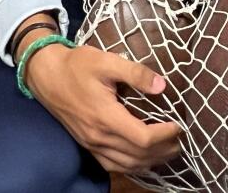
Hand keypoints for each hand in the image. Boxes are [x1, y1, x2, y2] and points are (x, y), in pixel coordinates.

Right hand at [25, 43, 182, 173]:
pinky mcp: (87, 144)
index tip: (179, 125)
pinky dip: (132, 165)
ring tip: (168, 150)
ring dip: (150, 161)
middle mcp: (98, 137)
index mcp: (105, 117)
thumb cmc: (77, 65)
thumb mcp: (107, 61)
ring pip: (126, 165)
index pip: (142, 138)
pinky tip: (143, 158)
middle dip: (163, 150)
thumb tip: (162, 85)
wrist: (46, 75)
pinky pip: (113, 164)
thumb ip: (136, 73)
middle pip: (137, 156)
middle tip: (180, 140)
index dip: (165, 135)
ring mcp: (91, 144)